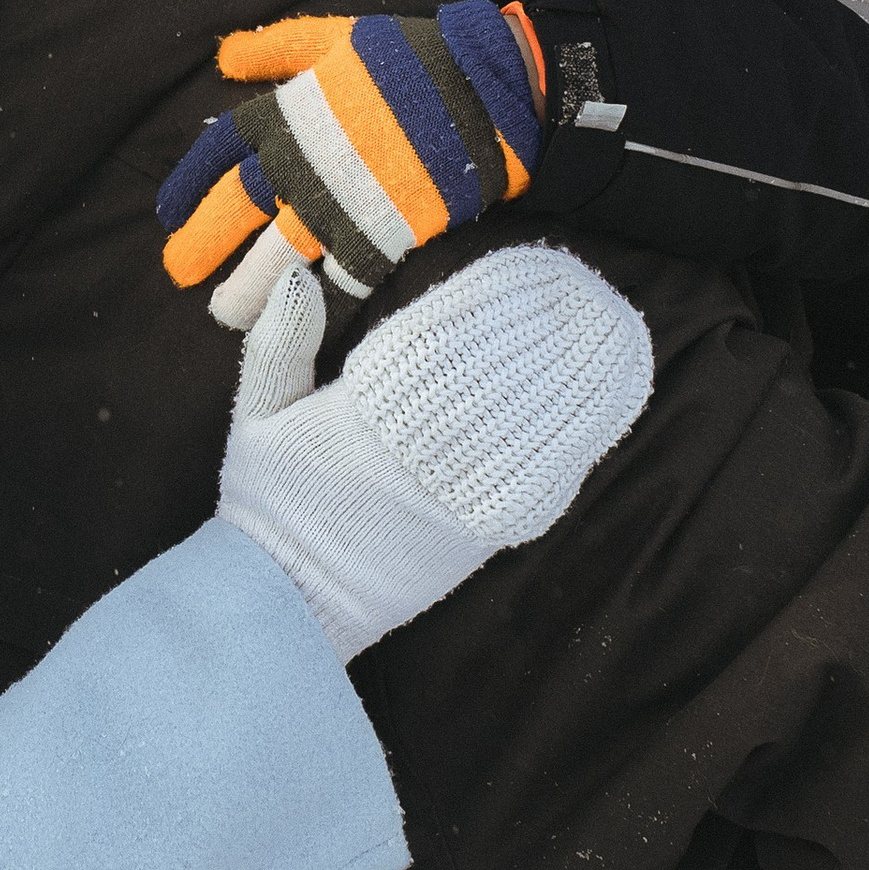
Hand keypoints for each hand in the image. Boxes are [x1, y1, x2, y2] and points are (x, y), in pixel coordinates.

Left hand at [158, 3, 563, 326]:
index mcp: (288, 114)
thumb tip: (222, 58)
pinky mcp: (380, 241)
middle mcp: (301, 165)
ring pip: (275, 260)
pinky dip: (319, 306)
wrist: (490, 91)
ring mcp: (339, 208)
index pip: (219, 153)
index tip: (170, 210)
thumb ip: (278, 48)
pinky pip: (338, 284)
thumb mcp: (339, 37)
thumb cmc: (415, 57)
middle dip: (202, 245)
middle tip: (178, 272)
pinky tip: (300, 322)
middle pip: (235, 213)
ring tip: (226, 313)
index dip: (191, 183)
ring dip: (246, 291)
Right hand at [213, 246, 653, 663]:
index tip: (524, 263)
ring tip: (611, 333)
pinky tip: (600, 406)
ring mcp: (456, 501)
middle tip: (586, 288)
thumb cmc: (269, 505)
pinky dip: (572, 443)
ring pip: (531, 430)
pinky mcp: (480, 540)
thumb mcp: (256, 417)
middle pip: (500, 378)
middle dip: (546, 331)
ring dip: (574, 380)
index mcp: (360, 416)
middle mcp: (417, 456)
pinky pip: (539, 485)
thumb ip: (279, 344)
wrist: (287, 607)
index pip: (438, 341)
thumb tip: (298, 274)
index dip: (487, 300)